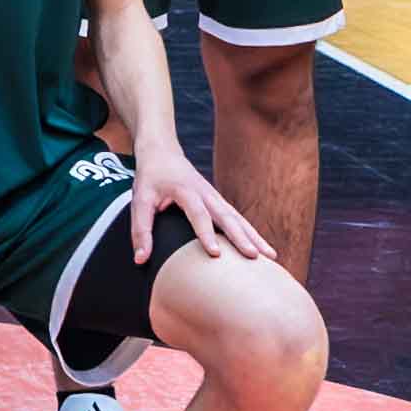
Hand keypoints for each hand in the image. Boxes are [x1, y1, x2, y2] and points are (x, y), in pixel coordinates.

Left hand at [125, 147, 263, 269]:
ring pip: (238, 218)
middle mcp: (206, 193)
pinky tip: (263, 248)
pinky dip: (251, 232)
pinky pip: (238, 218)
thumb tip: (140, 260)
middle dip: (241, 237)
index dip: (206, 233)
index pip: (198, 213)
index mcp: (186, 190)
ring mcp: (215, 197)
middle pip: (227, 216)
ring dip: (254, 236)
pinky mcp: (219, 202)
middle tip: (253, 256)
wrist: (162, 150)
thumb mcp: (139, 200)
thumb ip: (140, 230)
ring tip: (271, 256)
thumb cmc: (150, 177)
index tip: (215, 253)